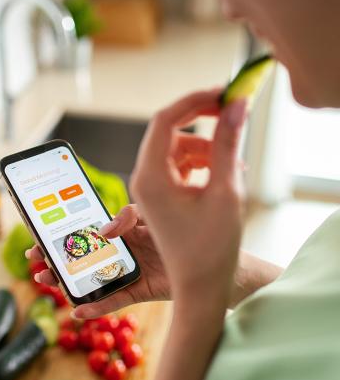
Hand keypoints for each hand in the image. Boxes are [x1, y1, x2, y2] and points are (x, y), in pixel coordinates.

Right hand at [26, 203, 167, 317]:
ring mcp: (127, 273)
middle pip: (82, 257)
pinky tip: (79, 310)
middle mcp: (120, 252)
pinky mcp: (138, 292)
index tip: (41, 236)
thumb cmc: (178, 230)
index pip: (85, 232)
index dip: (63, 235)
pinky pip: (114, 301)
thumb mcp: (151, 215)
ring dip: (68, 282)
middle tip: (36, 261)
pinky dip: (97, 307)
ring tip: (46, 282)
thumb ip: (129, 215)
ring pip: (91, 280)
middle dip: (57, 259)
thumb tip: (104, 230)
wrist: (207, 254)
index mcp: (120, 232)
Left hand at [130, 90, 246, 301]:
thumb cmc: (211, 248)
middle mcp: (144, 180)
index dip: (194, 101)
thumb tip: (235, 106)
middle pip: (170, 133)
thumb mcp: (225, 191)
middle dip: (202, 125)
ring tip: (232, 164)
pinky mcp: (160, 196)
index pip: (165, 121)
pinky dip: (200, 164)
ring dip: (205, 149)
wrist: (201, 285)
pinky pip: (178, 167)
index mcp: (150, 178)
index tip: (223, 94)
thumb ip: (227, 144)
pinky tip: (220, 173)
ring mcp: (151, 189)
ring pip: (177, 150)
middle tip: (232, 120)